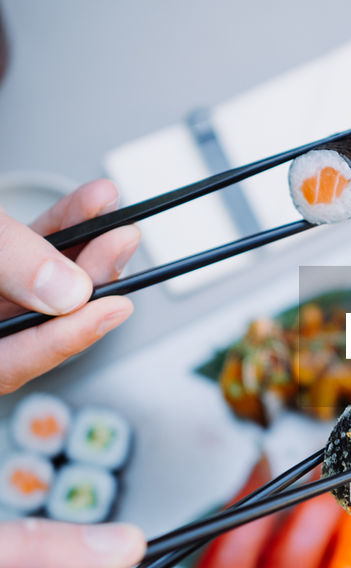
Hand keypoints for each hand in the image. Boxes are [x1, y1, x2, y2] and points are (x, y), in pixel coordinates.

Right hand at [0, 180, 139, 393]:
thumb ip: (9, 261)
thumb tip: (71, 291)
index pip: (9, 364)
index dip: (64, 340)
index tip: (112, 310)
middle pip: (32, 320)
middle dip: (87, 280)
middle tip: (122, 243)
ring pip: (36, 283)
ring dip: (83, 247)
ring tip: (115, 217)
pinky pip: (28, 253)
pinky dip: (61, 227)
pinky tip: (93, 203)